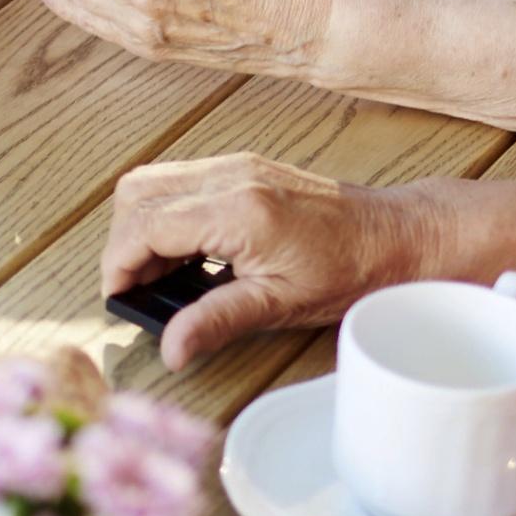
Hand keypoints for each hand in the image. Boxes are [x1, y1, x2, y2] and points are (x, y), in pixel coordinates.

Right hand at [102, 153, 421, 364]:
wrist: (397, 235)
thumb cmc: (350, 269)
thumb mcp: (280, 304)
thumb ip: (216, 322)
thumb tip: (170, 349)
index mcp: (238, 211)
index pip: (146, 225)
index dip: (119, 263)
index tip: (118, 297)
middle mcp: (231, 176)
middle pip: (137, 193)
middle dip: (121, 242)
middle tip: (133, 287)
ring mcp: (236, 166)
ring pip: (153, 181)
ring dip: (139, 226)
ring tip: (156, 274)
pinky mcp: (242, 168)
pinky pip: (180, 181)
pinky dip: (164, 214)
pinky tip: (182, 253)